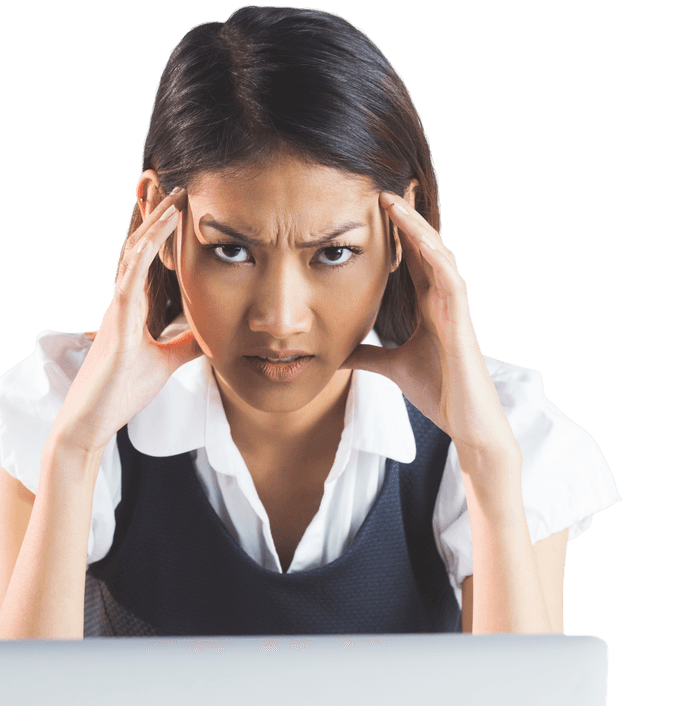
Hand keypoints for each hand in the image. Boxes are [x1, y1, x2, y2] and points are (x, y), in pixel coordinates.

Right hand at [50, 187, 202, 456]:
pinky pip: (130, 280)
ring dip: (154, 224)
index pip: (150, 262)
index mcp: (132, 308)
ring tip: (174, 196)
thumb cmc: (121, 392)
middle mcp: (122, 302)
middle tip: (176, 183)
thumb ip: (186, 344)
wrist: (91, 420)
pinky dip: (144, 254)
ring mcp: (117, 310)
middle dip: (157, 215)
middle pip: (140, 248)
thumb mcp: (165, 363)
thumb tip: (213, 333)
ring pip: (134, 255)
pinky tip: (159, 233)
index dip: (164, 233)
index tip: (182, 206)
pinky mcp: (116, 324)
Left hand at [339, 192, 517, 461]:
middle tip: (383, 186)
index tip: (368, 208)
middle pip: (424, 248)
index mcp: (427, 306)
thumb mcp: (391, 368)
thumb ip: (368, 357)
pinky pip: (453, 282)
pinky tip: (425, 244)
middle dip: (406, 218)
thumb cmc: (438, 392)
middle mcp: (442, 300)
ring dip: (419, 229)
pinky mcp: (463, 323)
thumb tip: (337, 353)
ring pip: (438, 255)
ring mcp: (455, 308)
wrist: (466, 421)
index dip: (392, 234)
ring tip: (397, 202)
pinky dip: (439, 261)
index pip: (409, 260)